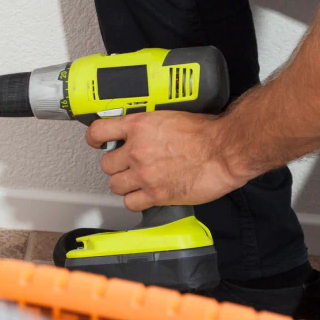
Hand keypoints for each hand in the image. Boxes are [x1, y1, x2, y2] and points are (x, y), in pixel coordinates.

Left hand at [85, 112, 247, 210]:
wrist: (225, 150)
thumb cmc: (207, 132)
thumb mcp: (169, 116)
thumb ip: (149, 126)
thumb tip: (138, 131)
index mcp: (139, 126)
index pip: (98, 131)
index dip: (94, 139)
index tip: (97, 143)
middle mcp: (137, 150)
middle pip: (106, 164)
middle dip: (116, 166)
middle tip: (128, 165)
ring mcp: (145, 174)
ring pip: (115, 185)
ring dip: (124, 184)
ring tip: (137, 181)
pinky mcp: (156, 194)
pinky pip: (131, 203)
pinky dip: (136, 201)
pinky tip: (145, 195)